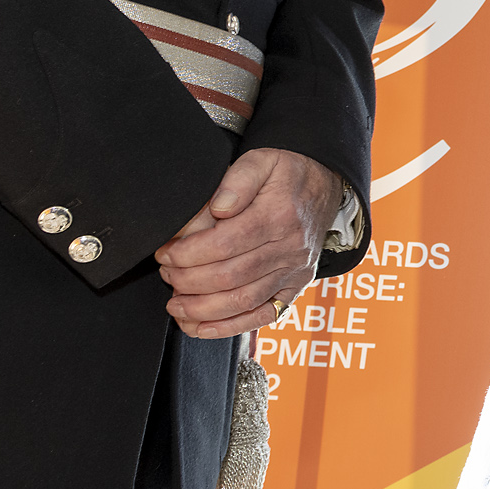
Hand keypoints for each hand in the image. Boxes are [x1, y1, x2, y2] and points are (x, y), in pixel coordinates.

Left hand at [156, 147, 346, 337]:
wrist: (324, 187)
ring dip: (202, 309)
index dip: (188, 254)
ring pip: (243, 301)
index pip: (225, 243)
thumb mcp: (261, 160)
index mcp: (279, 214)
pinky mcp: (295, 288)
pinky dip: (230, 327)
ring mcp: (294, 271)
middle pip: (230, 276)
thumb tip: (217, 208)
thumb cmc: (286, 174)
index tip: (165, 253)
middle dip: (188, 281)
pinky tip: (203, 328)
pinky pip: (263, 316)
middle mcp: (290, 247)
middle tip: (166, 275)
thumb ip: (236, 181)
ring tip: (175, 305)